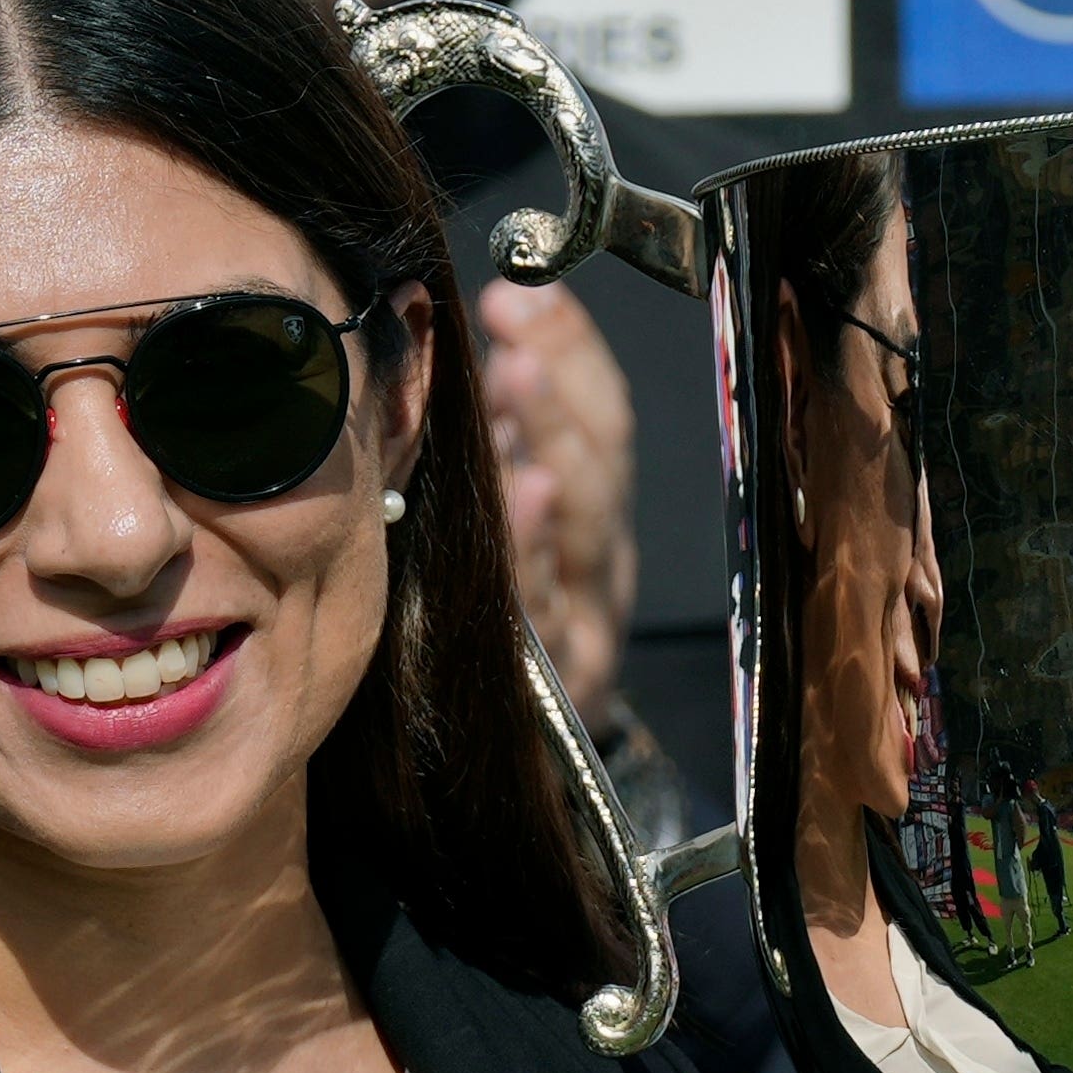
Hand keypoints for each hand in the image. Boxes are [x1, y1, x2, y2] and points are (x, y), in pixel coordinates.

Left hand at [473, 271, 637, 715]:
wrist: (521, 784)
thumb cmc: (500, 644)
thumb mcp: (506, 539)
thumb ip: (499, 452)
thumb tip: (472, 334)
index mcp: (589, 522)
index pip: (597, 420)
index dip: (570, 351)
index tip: (525, 288)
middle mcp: (597, 564)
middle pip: (599, 462)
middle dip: (562, 379)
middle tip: (518, 320)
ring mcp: (583, 619)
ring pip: (584, 518)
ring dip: (554, 434)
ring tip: (520, 371)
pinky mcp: (556, 675)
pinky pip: (547, 598)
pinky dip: (541, 540)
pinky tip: (529, 489)